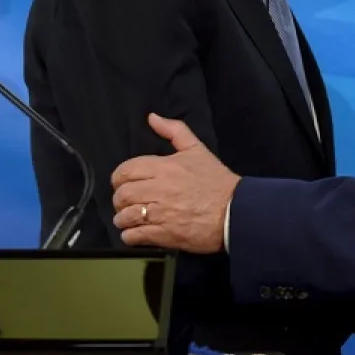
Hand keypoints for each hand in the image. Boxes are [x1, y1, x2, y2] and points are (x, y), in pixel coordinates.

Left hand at [112, 114, 237, 253]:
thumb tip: (152, 118)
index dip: (119, 178)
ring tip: (128, 220)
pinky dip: (130, 236)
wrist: (235, 211)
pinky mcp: (165, 234)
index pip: (126, 171)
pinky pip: (134, 236)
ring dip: (123, 219)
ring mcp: (161, 213)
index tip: (123, 184)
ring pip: (125, 216)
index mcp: (164, 167)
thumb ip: (174, 130)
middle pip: (122, 195)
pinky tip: (135, 234)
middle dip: (119, 200)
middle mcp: (159, 189)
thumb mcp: (197, 149)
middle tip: (125, 203)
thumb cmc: (216, 181)